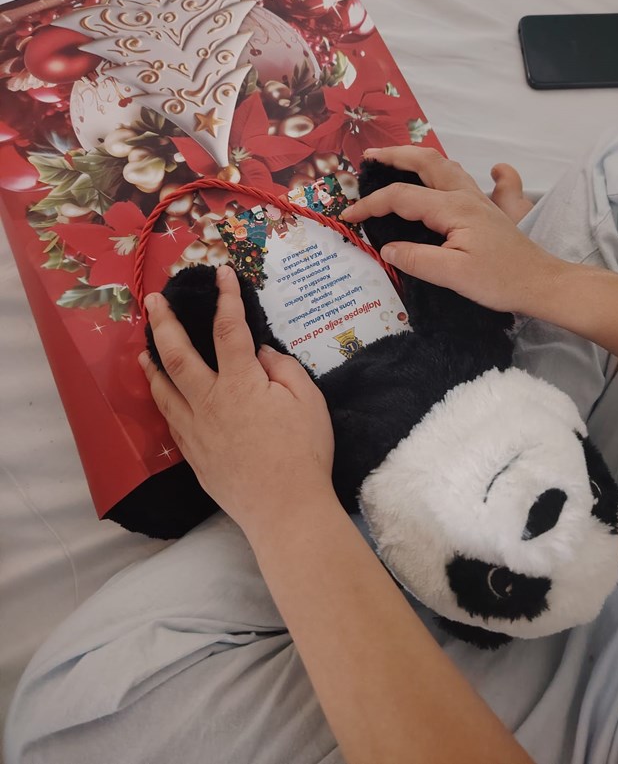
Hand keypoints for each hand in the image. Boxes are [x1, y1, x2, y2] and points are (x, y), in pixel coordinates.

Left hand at [139, 265, 334, 541]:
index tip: (222, 273)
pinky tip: (161, 393)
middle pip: (178, 354)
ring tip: (143, 346)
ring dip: (152, 363)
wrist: (285, 508)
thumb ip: (282, 368)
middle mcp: (209, 401)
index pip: (229, 329)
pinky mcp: (193, 454)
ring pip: (163, 388)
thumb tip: (258, 353)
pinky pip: (169, 419)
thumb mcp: (308, 400)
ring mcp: (196, 429)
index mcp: (241, 383)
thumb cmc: (303, 453)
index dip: (226, 297)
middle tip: (153, 301)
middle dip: (164, 323)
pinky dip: (161, 399)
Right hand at [342, 146, 562, 314]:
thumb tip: (387, 248)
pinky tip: (463, 173)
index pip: (401, 197)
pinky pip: (464, 178)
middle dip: (394, 156)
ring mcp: (479, 200)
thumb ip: (417, 259)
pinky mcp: (487, 210)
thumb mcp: (453, 275)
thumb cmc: (501, 280)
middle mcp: (465, 196)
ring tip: (396, 162)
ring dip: (417, 158)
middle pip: (425, 161)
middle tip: (369, 160)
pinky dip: (451, 170)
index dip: (371, 205)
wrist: (541, 283)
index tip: (348, 217)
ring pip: (445, 165)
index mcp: (452, 208)